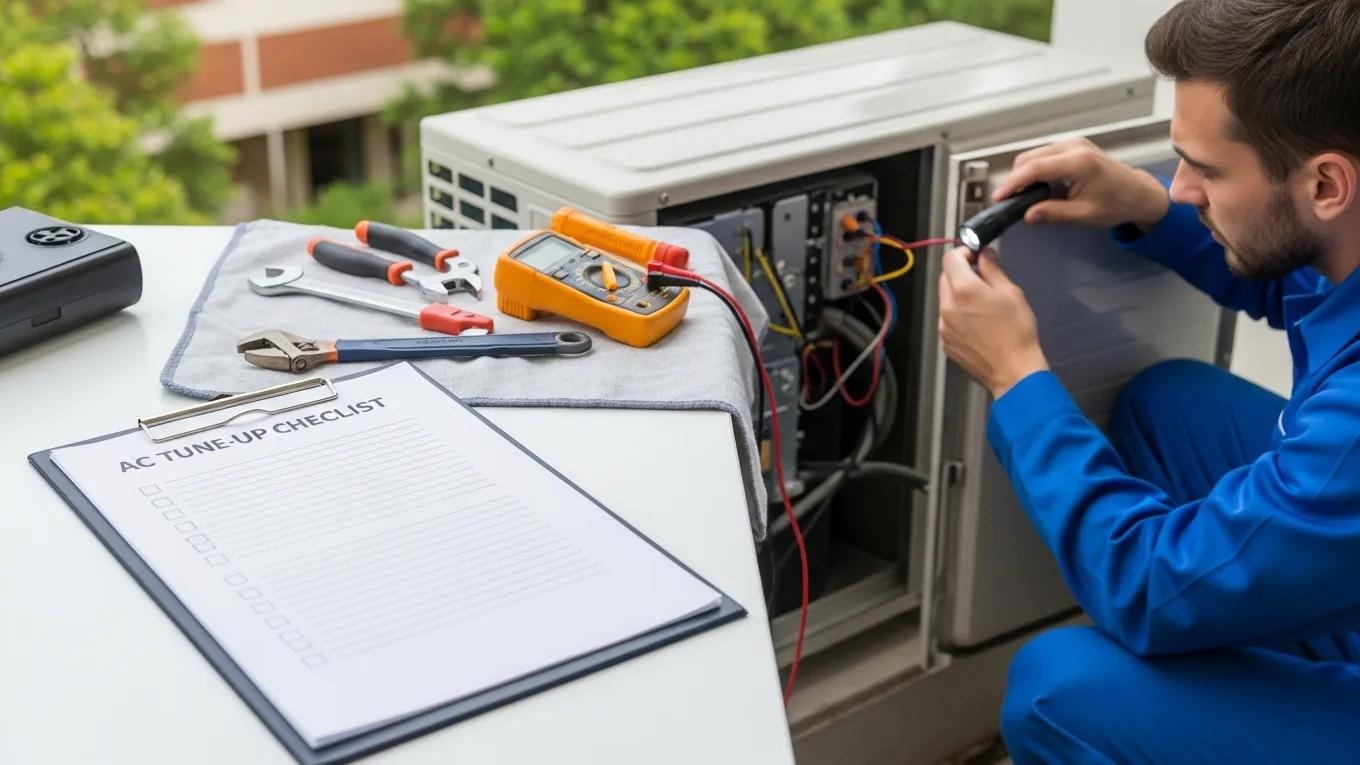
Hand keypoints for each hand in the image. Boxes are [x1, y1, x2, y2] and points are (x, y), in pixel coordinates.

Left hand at [938, 247, 1048, 398]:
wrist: (1014, 372)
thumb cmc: (1017, 332)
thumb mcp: (1011, 292)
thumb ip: (992, 268)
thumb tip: (983, 253)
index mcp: (963, 290)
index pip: (950, 258)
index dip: (963, 252)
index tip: (976, 256)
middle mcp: (947, 307)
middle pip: (945, 278)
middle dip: (961, 273)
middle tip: (983, 280)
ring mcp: (943, 327)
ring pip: (945, 300)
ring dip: (959, 296)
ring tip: (983, 307)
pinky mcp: (945, 343)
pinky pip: (947, 320)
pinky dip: (958, 316)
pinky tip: (978, 325)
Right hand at [991, 138, 1170, 230]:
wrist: (1138, 193)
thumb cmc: (1116, 204)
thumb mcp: (1084, 215)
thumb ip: (1054, 214)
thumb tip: (1026, 216)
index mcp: (1079, 163)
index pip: (1035, 168)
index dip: (1013, 183)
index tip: (999, 197)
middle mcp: (1074, 147)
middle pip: (1029, 158)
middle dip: (1015, 179)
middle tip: (1008, 202)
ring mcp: (1074, 144)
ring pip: (1034, 155)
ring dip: (1023, 174)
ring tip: (1021, 196)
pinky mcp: (1073, 146)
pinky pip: (1044, 155)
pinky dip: (1034, 170)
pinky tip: (1035, 187)